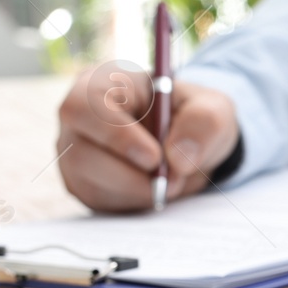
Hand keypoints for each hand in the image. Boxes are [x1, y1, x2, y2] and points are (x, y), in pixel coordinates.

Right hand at [57, 66, 238, 212]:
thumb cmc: (192, 117)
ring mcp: (75, 154)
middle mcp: (78, 120)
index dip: (116, 136)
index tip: (154, 158)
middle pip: (82, 155)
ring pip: (90, 184)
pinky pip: (100, 202)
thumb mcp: (213, 108)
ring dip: (139, 191)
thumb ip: (204, 122)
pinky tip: (154, 186)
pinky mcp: (83, 184)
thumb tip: (177, 160)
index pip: (83, 107)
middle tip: (174, 179)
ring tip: (171, 179)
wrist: (187, 144)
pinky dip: (135, 202)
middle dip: (133, 176)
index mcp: (101, 84)